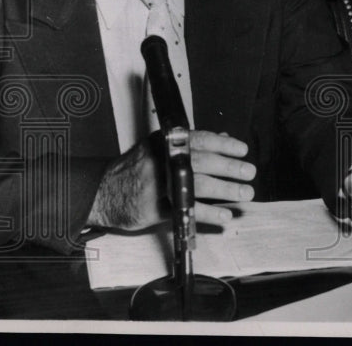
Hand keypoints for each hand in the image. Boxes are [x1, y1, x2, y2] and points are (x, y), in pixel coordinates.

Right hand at [87, 130, 254, 230]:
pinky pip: (184, 210)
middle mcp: (160, 161)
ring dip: (224, 190)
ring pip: (195, 186)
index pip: (199, 139)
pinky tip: (223, 216)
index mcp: (164, 144)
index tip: (242, 150)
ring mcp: (155, 186)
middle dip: (228, 167)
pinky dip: (207, 214)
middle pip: (200, 162)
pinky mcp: (152, 209)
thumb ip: (191, 144)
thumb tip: (222, 136)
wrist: (102, 192)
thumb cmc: (136, 169)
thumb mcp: (160, 148)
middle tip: (248, 172)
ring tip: (243, 193)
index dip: (223, 144)